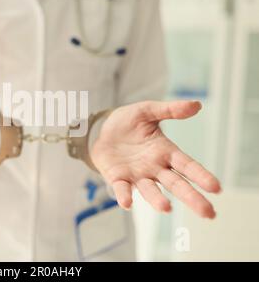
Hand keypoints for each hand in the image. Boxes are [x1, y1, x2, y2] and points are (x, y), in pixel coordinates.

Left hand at [90, 101, 221, 218]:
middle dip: (192, 198)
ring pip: (150, 190)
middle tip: (209, 213)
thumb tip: (197, 105)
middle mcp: (154, 168)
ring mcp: (136, 175)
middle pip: (176, 184)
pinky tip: (127, 203)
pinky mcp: (117, 178)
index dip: (201, 176)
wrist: (101, 128)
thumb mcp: (148, 111)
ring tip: (166, 208)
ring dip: (157, 199)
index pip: (187, 165)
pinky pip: (122, 189)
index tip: (216, 188)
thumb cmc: (129, 121)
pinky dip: (125, 196)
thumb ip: (170, 110)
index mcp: (165, 152)